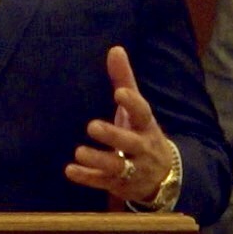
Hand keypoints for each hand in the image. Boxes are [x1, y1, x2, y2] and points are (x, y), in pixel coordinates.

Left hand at [63, 46, 174, 203]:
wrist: (163, 176)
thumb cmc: (142, 133)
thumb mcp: (136, 110)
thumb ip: (124, 81)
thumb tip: (115, 48)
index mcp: (146, 125)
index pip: (143, 113)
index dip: (133, 103)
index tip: (119, 93)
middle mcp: (142, 147)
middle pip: (130, 142)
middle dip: (113, 135)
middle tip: (91, 126)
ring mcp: (132, 169)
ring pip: (117, 166)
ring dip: (98, 159)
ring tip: (78, 151)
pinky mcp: (119, 185)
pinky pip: (103, 182)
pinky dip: (87, 177)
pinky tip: (69, 170)